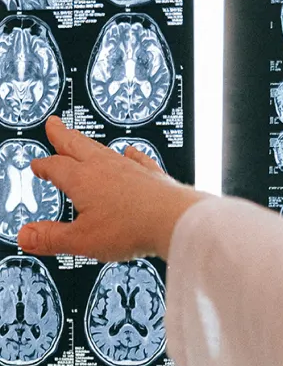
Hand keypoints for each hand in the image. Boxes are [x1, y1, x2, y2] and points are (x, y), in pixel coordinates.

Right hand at [17, 117, 205, 262]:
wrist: (173, 220)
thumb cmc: (131, 227)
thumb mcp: (82, 240)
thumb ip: (52, 238)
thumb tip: (26, 236)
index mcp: (82, 180)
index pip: (55, 167)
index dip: (43, 166)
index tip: (37, 165)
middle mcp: (104, 167)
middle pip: (77, 146)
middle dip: (62, 136)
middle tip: (54, 125)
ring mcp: (129, 169)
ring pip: (103, 149)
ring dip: (89, 143)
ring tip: (82, 139)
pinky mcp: (151, 175)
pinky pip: (137, 159)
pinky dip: (130, 155)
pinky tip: (130, 152)